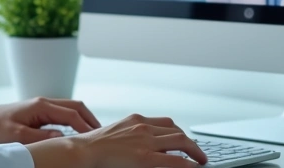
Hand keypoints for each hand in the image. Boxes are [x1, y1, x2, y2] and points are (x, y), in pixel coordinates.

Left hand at [0, 96, 101, 143]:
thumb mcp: (17, 135)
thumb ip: (40, 137)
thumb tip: (61, 138)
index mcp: (41, 106)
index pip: (71, 114)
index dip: (85, 127)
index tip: (95, 139)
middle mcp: (44, 102)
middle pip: (76, 106)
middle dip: (91, 119)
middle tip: (103, 135)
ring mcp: (43, 106)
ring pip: (71, 108)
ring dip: (84, 119)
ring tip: (95, 134)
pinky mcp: (41, 111)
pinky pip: (64, 114)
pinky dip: (75, 121)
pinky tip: (79, 133)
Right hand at [27, 113, 206, 167]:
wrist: (82, 151)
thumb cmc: (92, 146)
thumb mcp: (115, 135)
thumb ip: (130, 137)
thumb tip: (138, 146)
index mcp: (135, 119)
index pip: (165, 122)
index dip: (178, 132)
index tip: (184, 140)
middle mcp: (143, 126)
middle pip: (176, 129)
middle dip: (190, 141)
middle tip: (197, 152)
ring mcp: (146, 140)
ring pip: (181, 140)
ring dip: (194, 150)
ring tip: (200, 160)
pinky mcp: (145, 157)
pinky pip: (175, 159)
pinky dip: (188, 163)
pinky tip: (194, 167)